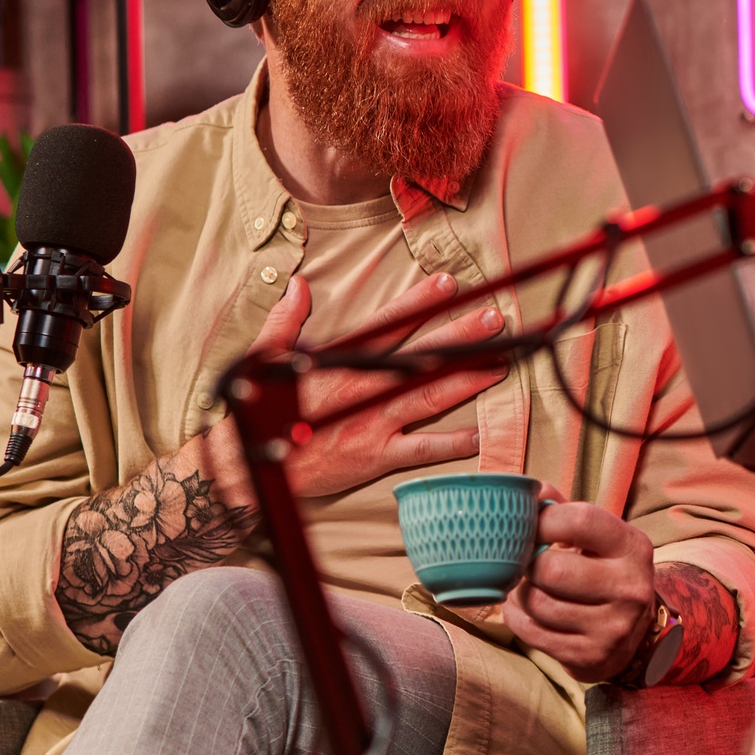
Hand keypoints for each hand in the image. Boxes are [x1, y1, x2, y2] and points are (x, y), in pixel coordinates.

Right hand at [211, 272, 507, 500]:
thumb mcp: (265, 358)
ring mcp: (374, 423)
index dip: (419, 303)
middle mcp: (364, 389)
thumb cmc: (261, 411)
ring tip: (502, 363)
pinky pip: (422, 450)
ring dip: (468, 379)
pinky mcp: (377, 456)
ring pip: (430, 396)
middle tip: (495, 320)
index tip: (448, 285)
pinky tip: (481, 433)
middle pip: (422, 357)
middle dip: (461, 337)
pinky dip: (452, 443)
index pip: (388, 325)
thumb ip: (287, 320)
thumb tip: (299, 285)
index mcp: (342, 362)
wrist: (252, 469)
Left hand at [502, 484, 658, 682]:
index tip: (531, 524)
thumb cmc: (604, 571)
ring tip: (526, 584)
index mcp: (633, 547)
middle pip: (553, 570)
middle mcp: (630, 588)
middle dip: (528, 564)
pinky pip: (532, 633)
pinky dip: (518, 617)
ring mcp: (612, 627)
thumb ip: (563, 510)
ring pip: (538, 604)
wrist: (632, 635)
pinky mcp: (590, 656)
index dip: (544, 520)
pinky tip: (525, 608)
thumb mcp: (598, 538)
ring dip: (520, 593)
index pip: (582, 521)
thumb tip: (528, 492)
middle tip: (525, 561)